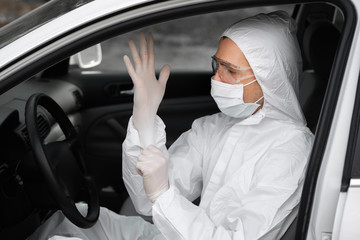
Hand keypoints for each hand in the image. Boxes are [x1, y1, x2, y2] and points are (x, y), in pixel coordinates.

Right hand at [124, 32, 169, 146]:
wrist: (147, 111)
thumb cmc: (152, 100)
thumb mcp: (161, 85)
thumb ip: (164, 75)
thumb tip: (167, 65)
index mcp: (149, 73)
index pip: (150, 56)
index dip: (150, 46)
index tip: (150, 37)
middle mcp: (143, 73)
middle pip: (143, 55)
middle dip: (143, 44)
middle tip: (141, 33)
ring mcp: (139, 77)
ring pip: (137, 61)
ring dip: (134, 51)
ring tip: (131, 40)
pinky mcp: (137, 83)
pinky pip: (132, 72)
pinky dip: (129, 65)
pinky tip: (126, 57)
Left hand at [136, 145, 168, 202]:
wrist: (160, 191)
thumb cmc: (158, 179)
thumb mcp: (161, 164)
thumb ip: (156, 156)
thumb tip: (144, 150)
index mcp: (164, 156)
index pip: (150, 147)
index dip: (147, 154)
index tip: (150, 162)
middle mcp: (161, 158)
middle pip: (144, 152)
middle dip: (143, 160)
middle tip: (148, 168)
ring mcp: (155, 163)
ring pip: (140, 158)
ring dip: (141, 165)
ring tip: (147, 172)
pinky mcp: (148, 169)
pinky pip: (137, 165)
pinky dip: (139, 171)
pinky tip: (145, 175)